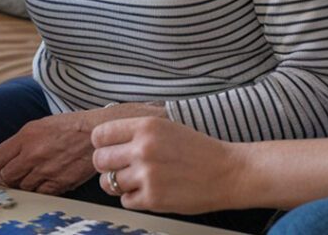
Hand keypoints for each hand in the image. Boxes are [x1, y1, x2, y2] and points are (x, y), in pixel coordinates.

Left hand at [0, 103, 165, 195]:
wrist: (96, 134)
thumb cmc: (69, 126)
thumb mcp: (41, 125)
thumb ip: (22, 140)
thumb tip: (7, 156)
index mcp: (26, 136)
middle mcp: (32, 154)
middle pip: (6, 176)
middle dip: (4, 179)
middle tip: (8, 180)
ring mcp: (45, 170)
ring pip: (22, 187)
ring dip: (21, 186)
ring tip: (26, 181)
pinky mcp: (58, 182)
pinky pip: (39, 193)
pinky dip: (37, 191)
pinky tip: (41, 185)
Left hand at [91, 117, 243, 213]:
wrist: (227, 172)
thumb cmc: (198, 149)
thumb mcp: (165, 126)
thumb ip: (136, 131)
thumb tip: (105, 139)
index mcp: (146, 126)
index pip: (100, 135)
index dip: (102, 144)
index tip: (109, 148)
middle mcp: (143, 149)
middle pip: (100, 160)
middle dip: (106, 165)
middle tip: (120, 167)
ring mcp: (147, 175)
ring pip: (108, 183)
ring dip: (118, 184)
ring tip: (136, 180)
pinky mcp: (153, 198)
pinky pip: (125, 201)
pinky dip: (134, 198)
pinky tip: (150, 190)